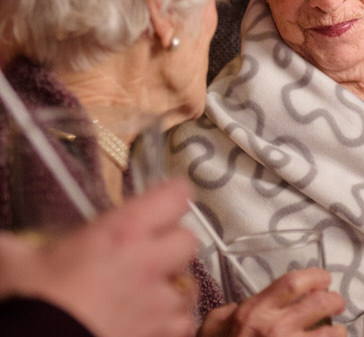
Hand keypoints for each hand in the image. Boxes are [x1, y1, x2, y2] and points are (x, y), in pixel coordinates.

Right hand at [0, 178, 198, 336]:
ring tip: (149, 291)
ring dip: (174, 287)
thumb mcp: (16, 262)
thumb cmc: (30, 302)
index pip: (174, 197)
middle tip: (149, 251)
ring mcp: (157, 302)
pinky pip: (182, 323)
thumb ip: (20, 243)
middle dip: (173, 244)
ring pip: (190, 284)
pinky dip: (171, 323)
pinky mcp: (158, 334)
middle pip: (189, 240)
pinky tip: (150, 321)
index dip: (173, 197)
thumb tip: (7, 240)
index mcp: (122, 232)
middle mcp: (148, 262)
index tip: (164, 200)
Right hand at [199, 268, 344, 336]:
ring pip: (330, 333)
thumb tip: (244, 305)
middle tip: (337, 302)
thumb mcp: (214, 325)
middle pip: (319, 303)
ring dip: (337, 330)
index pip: (293, 282)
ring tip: (337, 330)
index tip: (324, 279)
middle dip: (334, 300)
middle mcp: (275, 328)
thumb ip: (231, 310)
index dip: (315, 276)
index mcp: (255, 311)